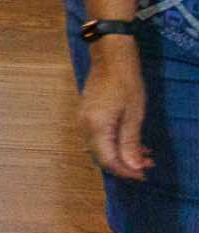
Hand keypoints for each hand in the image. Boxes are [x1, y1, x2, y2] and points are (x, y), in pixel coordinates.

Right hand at [79, 40, 152, 180]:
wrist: (110, 57)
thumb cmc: (126, 83)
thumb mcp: (134, 115)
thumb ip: (131, 143)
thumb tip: (134, 167)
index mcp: (96, 127)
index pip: (108, 161)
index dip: (126, 171)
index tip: (145, 174)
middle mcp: (84, 126)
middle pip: (102, 157)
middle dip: (125, 165)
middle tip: (149, 163)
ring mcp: (83, 120)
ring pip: (100, 148)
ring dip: (121, 155)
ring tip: (144, 153)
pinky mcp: (86, 114)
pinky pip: (98, 137)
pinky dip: (115, 144)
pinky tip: (132, 141)